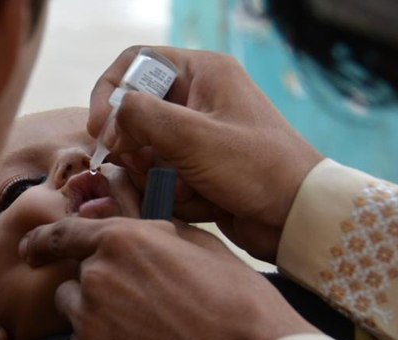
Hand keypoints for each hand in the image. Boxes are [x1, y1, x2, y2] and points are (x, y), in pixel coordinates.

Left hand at [19, 217, 317, 339]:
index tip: (30, 251)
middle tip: (138, 308)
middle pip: (74, 281)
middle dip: (97, 289)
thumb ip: (148, 234)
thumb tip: (128, 232)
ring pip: (76, 316)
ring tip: (144, 334)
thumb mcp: (196, 245)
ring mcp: (90, 325)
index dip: (40, 243)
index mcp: (118, 241)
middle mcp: (94, 279)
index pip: (58, 236)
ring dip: (97, 321)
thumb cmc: (235, 300)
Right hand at [90, 47, 323, 261]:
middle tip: (143, 166)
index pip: (137, 63)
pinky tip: (199, 202)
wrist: (297, 217)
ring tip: (184, 189)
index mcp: (202, 73)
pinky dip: (171, 193)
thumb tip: (110, 124)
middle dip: (134, 147)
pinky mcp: (197, 168)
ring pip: (144, 150)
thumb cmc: (256, 168)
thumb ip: (141, 118)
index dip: (110, 93)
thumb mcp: (193, 136)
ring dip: (154, 176)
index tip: (100, 130)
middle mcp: (197, 99)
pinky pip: (162, 176)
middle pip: (135, 114)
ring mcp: (197, 136)